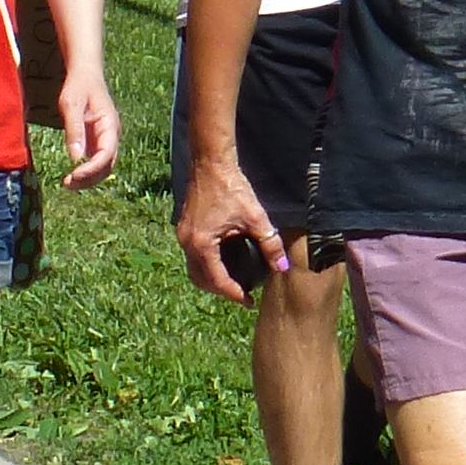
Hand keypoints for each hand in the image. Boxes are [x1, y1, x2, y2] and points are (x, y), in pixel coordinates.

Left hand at [57, 70, 119, 188]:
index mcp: (110, 126)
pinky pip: (95, 162)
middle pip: (107, 166)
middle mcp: (111, 136)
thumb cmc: (78, 86)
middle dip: (89, 178)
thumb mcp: (71, 105)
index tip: (74, 175)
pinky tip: (72, 176)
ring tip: (68, 184)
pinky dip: (85, 172)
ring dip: (88, 179)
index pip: (106, 154)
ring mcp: (105, 140)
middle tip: (67, 184)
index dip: (91, 169)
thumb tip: (75, 158)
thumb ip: (74, 130)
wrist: (85, 75)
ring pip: (102, 167)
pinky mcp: (97, 142)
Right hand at [173, 146, 285, 301]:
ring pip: (194, 269)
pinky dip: (207, 264)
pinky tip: (224, 259)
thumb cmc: (231, 187)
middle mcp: (188, 242)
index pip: (218, 281)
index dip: (235, 294)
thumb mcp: (255, 217)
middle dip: (221, 290)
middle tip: (242, 293)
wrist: (211, 162)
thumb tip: (282, 266)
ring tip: (233, 280)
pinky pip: (193, 255)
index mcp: (203, 244)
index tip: (249, 302)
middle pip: (201, 279)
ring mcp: (183, 235)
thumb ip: (270, 244)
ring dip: (212, 278)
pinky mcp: (185, 227)